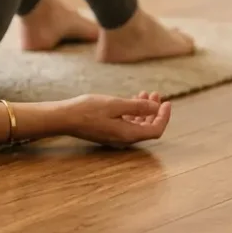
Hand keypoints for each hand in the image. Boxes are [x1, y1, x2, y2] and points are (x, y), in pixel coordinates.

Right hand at [56, 91, 171, 146]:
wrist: (64, 118)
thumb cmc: (88, 110)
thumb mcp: (115, 104)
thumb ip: (138, 107)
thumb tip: (156, 107)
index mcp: (128, 134)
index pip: (156, 130)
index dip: (164, 117)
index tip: (167, 102)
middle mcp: (124, 139)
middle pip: (148, 128)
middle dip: (155, 111)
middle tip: (155, 93)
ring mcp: (116, 137)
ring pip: (137, 125)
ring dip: (144, 110)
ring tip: (144, 93)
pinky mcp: (108, 133)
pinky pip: (127, 124)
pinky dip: (133, 113)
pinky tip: (130, 100)